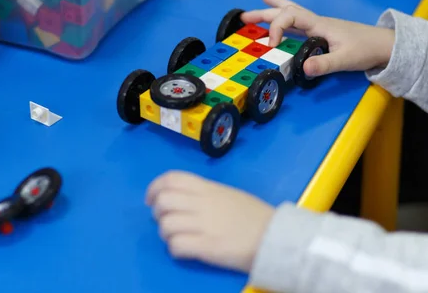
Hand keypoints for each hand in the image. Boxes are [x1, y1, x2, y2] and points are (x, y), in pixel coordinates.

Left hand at [145, 171, 274, 272]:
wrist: (276, 236)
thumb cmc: (255, 216)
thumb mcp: (228, 194)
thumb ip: (205, 194)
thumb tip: (183, 199)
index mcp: (208, 188)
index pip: (172, 179)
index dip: (155, 187)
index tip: (151, 199)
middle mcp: (203, 203)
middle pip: (164, 200)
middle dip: (158, 212)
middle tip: (165, 220)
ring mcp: (204, 225)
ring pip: (166, 224)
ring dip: (165, 233)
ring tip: (176, 237)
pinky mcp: (207, 247)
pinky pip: (177, 245)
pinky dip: (174, 249)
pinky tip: (184, 250)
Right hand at [241, 0, 394, 77]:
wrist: (385, 46)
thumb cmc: (366, 50)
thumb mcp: (345, 60)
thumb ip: (324, 64)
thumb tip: (302, 68)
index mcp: (319, 24)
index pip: (290, 17)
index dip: (276, 28)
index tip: (270, 46)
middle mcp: (316, 22)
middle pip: (285, 11)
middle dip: (264, 13)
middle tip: (243, 16)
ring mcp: (318, 26)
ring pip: (290, 14)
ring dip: (272, 12)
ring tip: (255, 10)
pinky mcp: (321, 33)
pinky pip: (297, 23)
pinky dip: (284, 21)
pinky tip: (280, 26)